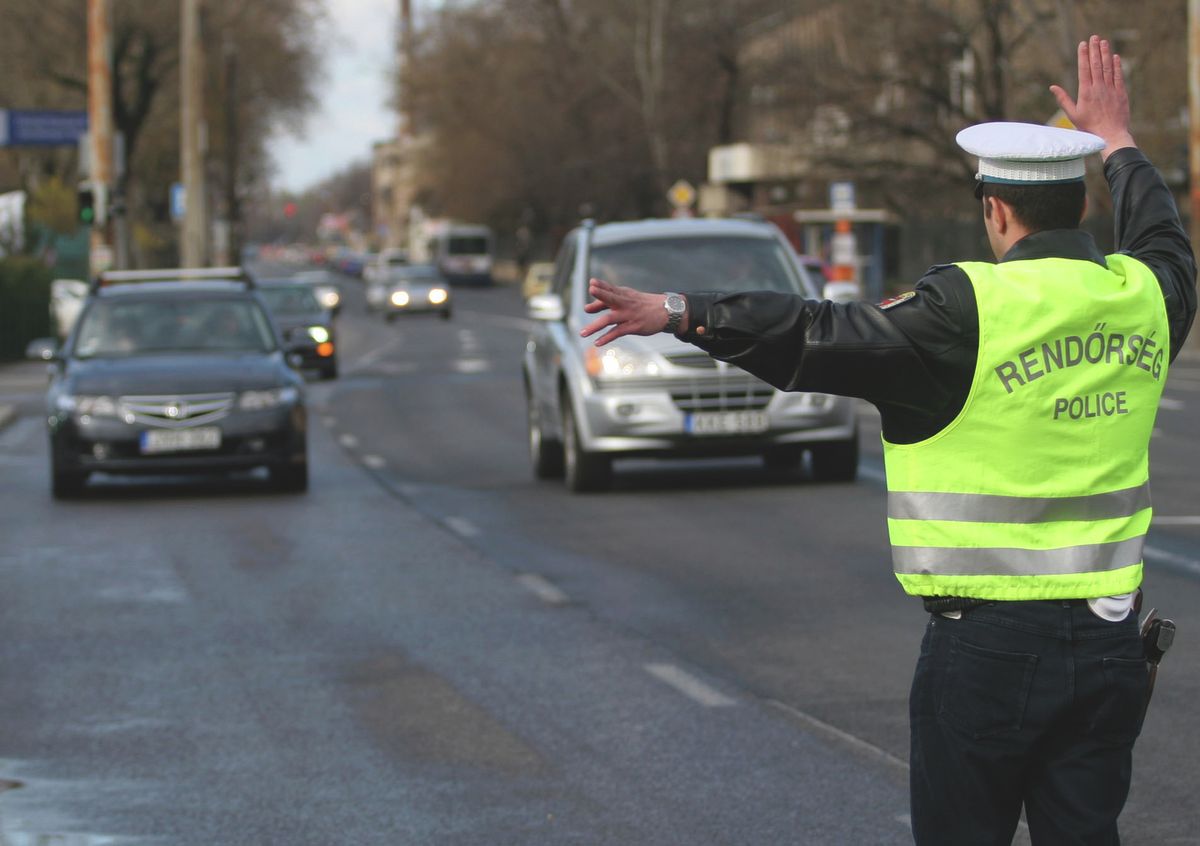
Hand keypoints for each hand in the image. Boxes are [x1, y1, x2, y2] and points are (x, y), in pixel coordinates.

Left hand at [580, 278, 669, 345]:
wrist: (666, 311)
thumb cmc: (641, 304)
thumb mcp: (625, 299)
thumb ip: (605, 302)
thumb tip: (586, 307)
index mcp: (623, 294)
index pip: (610, 288)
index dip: (601, 285)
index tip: (592, 283)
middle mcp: (625, 303)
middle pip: (611, 298)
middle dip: (600, 296)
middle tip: (590, 296)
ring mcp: (628, 315)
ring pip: (609, 319)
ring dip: (595, 326)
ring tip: (582, 333)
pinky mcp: (633, 326)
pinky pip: (617, 332)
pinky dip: (606, 338)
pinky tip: (597, 343)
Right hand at [1049, 34, 1135, 159]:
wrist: (1110, 135)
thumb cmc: (1089, 128)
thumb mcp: (1072, 115)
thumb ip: (1063, 99)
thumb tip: (1052, 87)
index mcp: (1085, 93)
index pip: (1084, 69)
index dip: (1083, 55)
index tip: (1083, 44)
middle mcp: (1099, 88)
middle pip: (1096, 64)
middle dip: (1095, 50)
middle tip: (1094, 37)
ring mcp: (1111, 89)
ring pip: (1108, 67)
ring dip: (1106, 53)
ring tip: (1104, 42)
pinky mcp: (1121, 93)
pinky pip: (1119, 75)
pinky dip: (1117, 65)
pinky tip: (1115, 56)